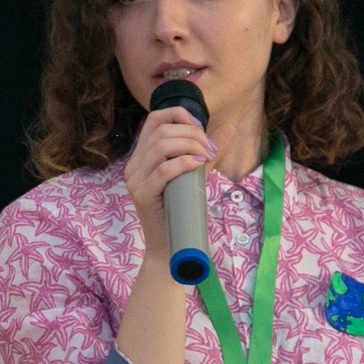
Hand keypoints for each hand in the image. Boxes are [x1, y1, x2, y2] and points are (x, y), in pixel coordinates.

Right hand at [121, 107, 233, 255]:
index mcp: (142, 157)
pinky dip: (184, 162)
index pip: (153, 120)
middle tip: (211, 149)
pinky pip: (162, 170)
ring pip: (160, 146)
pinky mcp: (143, 195)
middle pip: (160, 130)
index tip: (200, 126)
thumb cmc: (182, 212)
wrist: (171, 248)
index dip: (177, 114)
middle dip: (192, 133)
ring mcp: (135, 180)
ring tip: (206, 157)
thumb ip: (209, 152)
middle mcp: (134, 166)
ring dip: (190, 146)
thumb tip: (229, 127)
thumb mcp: (196, 176)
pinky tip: (198, 165)